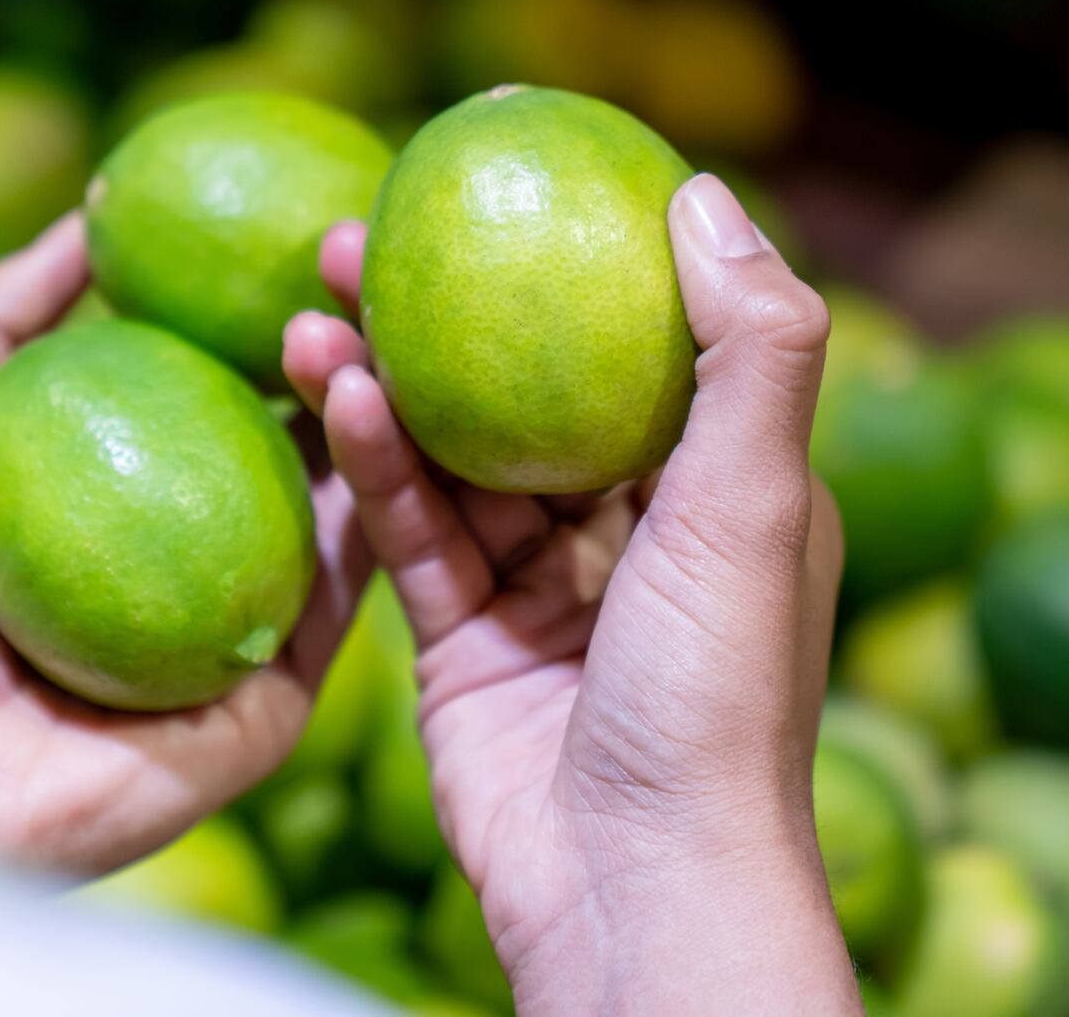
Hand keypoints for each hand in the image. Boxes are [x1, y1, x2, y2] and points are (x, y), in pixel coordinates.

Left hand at [0, 214, 373, 874]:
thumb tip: (93, 213)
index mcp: (131, 510)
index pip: (219, 396)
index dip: (261, 316)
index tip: (298, 235)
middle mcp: (198, 568)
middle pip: (295, 444)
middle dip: (338, 351)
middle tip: (355, 266)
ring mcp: (243, 638)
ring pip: (337, 510)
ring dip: (369, 415)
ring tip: (370, 325)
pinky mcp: (272, 706)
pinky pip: (336, 601)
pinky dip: (367, 512)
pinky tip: (379, 425)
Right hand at [281, 174, 857, 1015]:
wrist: (634, 886)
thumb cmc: (716, 696)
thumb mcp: (759, 502)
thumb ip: (750, 349)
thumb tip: (701, 189)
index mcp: (719, 494)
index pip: (638, 346)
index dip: (566, 260)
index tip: (489, 182)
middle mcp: (630, 534)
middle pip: (522, 392)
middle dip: (440, 314)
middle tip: (356, 235)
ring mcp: (538, 590)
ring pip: (448, 460)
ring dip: (381, 385)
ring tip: (310, 310)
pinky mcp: (459, 643)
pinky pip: (410, 535)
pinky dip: (373, 467)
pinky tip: (333, 396)